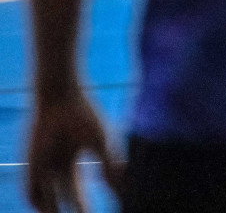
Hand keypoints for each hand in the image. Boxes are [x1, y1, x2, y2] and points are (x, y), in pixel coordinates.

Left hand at [26, 90, 121, 212]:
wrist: (60, 97)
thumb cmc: (83, 115)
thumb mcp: (101, 143)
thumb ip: (109, 166)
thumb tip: (121, 191)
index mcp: (70, 163)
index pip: (76, 193)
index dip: (85, 207)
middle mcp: (53, 169)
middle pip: (61, 199)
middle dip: (73, 212)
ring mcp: (40, 167)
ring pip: (43, 199)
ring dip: (53, 212)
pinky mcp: (30, 163)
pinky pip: (30, 190)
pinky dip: (38, 203)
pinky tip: (48, 210)